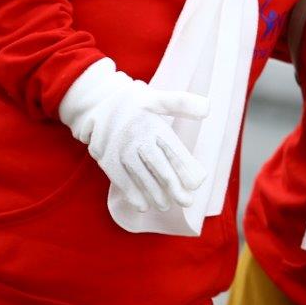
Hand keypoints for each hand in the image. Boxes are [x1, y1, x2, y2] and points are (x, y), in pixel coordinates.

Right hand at [59, 60, 208, 212]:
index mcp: (153, 123)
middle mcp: (137, 137)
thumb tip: (208, 108)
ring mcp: (121, 149)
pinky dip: (131, 193)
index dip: (185, 166)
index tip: (198, 182)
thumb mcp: (159, 99)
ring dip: (154, 193)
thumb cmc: (136, 104)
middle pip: (158, 164)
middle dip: (173, 185)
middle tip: (187, 202)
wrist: (97, 103)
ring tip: (167, 206)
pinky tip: (142, 206)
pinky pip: (120, 178)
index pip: (172, 148)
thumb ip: (183, 103)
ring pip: (140, 174)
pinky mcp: (107, 158)